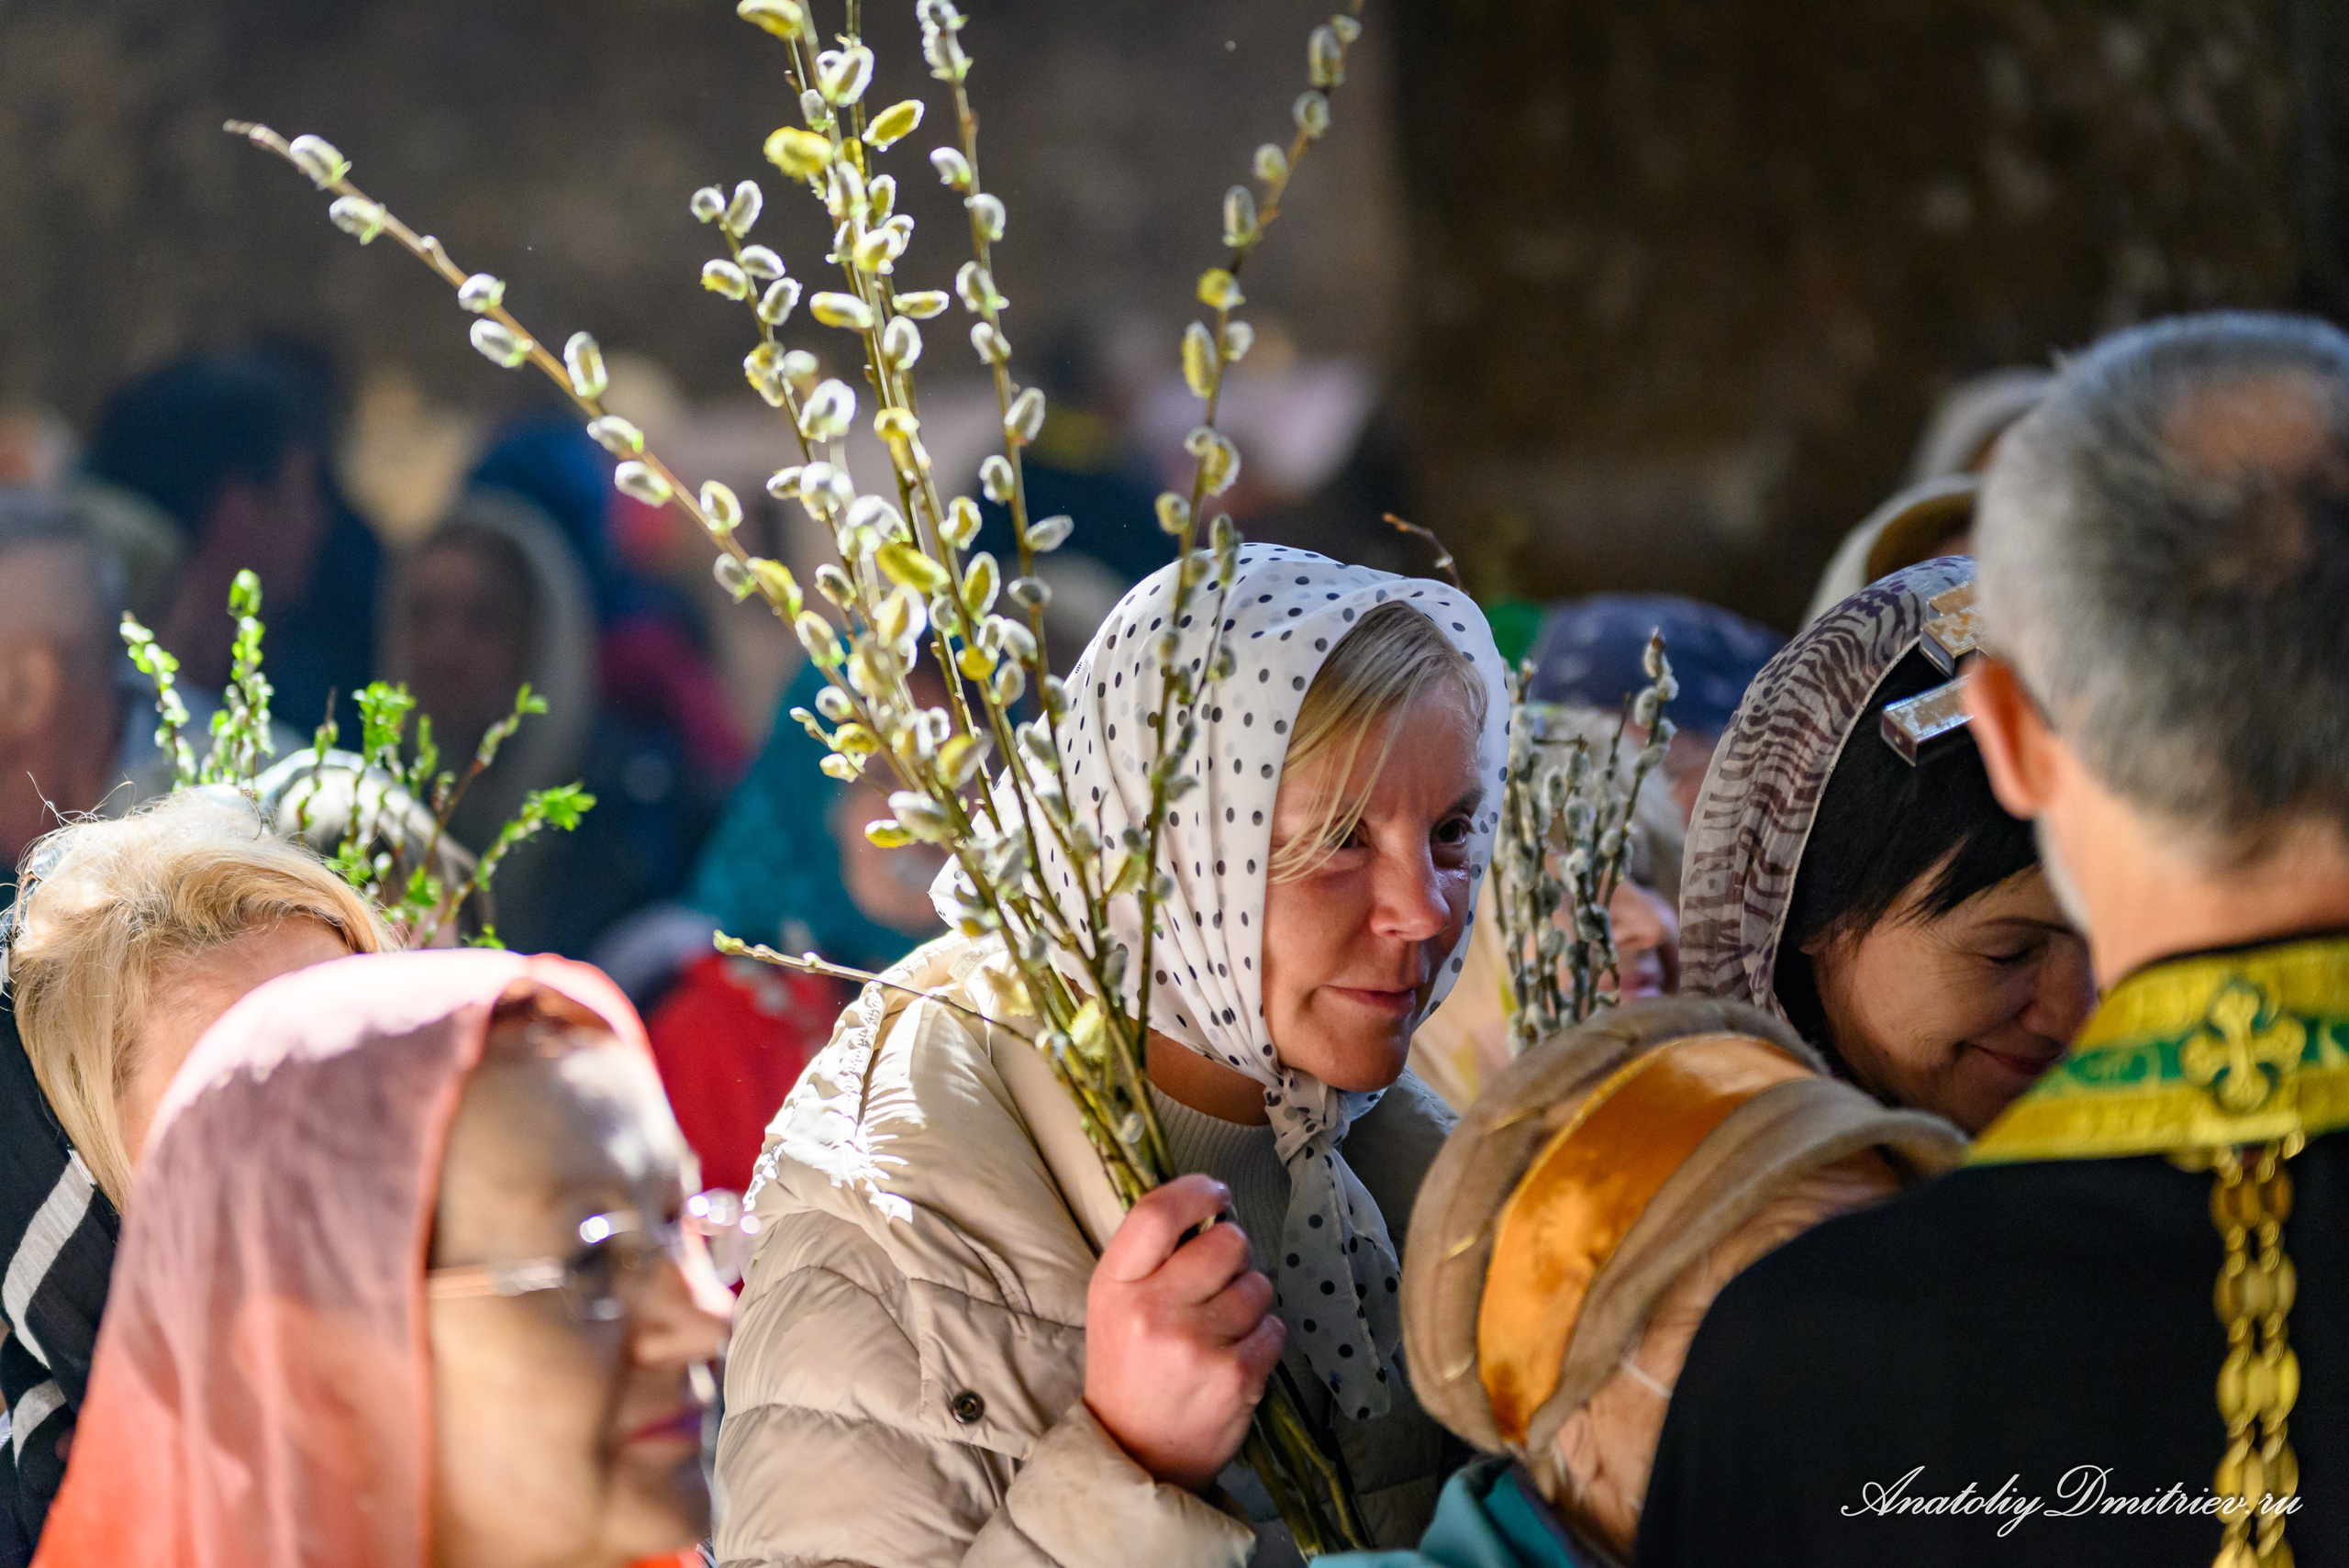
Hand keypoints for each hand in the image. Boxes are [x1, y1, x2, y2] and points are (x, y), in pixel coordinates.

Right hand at [1084, 1173, 1283, 1490]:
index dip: (1196, 1191)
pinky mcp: (1236, 1376)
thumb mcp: (1116, 1303)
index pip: (1157, 1212)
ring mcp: (1197, 1345)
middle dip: (1234, 1254)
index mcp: (1117, 1284)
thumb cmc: (1129, 1367)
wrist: (1135, 1454)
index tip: (1216, 1194)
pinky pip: (1274, 1327)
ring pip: (1258, 1284)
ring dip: (1250, 1300)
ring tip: (1222, 1328)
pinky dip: (1263, 1338)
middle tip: (1217, 1282)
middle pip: (1228, 1241)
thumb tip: (1210, 1204)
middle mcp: (1153, 1310)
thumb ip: (1152, 1255)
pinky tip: (1236, 1357)